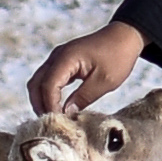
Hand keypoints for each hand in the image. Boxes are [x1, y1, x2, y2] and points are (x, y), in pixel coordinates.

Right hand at [27, 21, 148, 116]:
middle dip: (40, 105)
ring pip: (39, 82)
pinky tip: (58, 107)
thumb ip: (84, 97)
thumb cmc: (118, 56)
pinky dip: (49, 94)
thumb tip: (66, 113)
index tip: (59, 122)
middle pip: (36, 84)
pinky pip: (48, 79)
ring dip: (42, 100)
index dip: (50, 106)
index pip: (48, 86)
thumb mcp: (104, 81)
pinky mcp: (62, 62)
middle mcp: (57, 57)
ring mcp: (58, 58)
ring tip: (55, 119)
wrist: (125, 36)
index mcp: (66, 58)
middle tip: (52, 124)